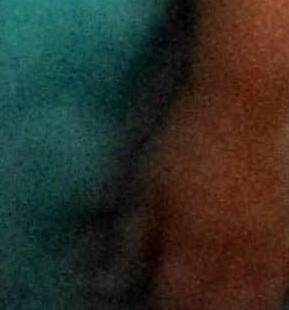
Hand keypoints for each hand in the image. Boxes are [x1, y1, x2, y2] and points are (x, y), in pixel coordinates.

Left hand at [138, 80, 288, 309]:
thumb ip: (141, 227)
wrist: (245, 108)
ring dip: (234, 308)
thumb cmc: (189, 139)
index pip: (176, 294)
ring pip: (253, 299)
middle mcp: (230, 250)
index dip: (167, 306)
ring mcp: (264, 245)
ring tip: (220, 307)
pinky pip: (280, 279)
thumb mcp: (153, 181)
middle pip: (217, 304)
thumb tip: (125, 263)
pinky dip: (267, 295)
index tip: (157, 306)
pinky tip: (258, 299)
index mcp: (190, 237)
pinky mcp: (287, 234)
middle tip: (186, 308)